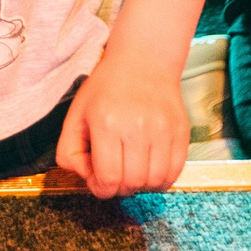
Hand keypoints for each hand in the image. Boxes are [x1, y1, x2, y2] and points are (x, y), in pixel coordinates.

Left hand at [56, 54, 189, 197]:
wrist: (143, 62)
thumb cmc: (106, 89)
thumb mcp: (75, 116)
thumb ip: (69, 152)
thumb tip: (88, 177)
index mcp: (106, 123)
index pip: (108, 179)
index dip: (100, 188)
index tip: (98, 179)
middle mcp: (137, 128)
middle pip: (132, 184)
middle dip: (119, 188)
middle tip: (115, 174)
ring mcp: (163, 130)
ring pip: (155, 182)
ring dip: (141, 185)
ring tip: (133, 170)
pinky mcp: (181, 132)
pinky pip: (175, 172)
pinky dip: (161, 179)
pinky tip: (150, 167)